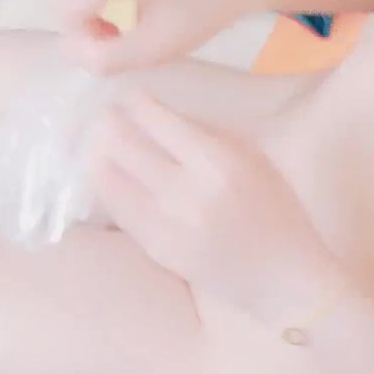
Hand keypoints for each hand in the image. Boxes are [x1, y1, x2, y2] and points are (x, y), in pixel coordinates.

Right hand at [58, 0, 251, 73]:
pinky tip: (117, 7)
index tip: (112, 46)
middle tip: (113, 38)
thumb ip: (106, 58)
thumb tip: (67, 51)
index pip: (68, 5)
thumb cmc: (198, 14)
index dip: (81, 36)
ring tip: (116, 26)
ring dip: (82, 10)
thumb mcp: (155, 49)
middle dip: (78, 23)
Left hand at [89, 93, 333, 319]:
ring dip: (98, 157)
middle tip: (103, 116)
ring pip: (113, 181)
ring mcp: (167, 224)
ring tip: (94, 145)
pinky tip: (103, 178)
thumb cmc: (275, 212)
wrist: (280, 277)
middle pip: (127, 147)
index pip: (161, 122)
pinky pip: (120, 212)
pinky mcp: (156, 249)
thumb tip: (161, 117)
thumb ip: (209, 137)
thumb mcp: (253, 160)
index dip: (138, 105)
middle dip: (109, 125)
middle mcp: (187, 192)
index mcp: (218, 163)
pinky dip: (108, 190)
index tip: (129, 96)